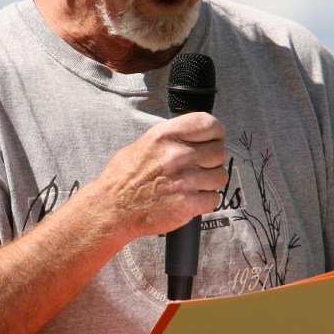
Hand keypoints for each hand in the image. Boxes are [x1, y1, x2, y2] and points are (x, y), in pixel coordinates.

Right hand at [94, 112, 226, 239]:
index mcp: (166, 135)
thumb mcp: (144, 143)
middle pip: (219, 152)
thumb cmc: (124, 177)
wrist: (112, 208)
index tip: (214, 139)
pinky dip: (205, 201)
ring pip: (220, 176)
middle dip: (213, 160)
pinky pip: (214, 199)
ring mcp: (185, 180)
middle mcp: (178, 155)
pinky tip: (191, 199)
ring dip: (210, 181)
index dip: (216, 132)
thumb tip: (195, 136)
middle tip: (200, 166)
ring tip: (194, 184)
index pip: (209, 124)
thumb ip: (172, 138)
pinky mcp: (188, 204)